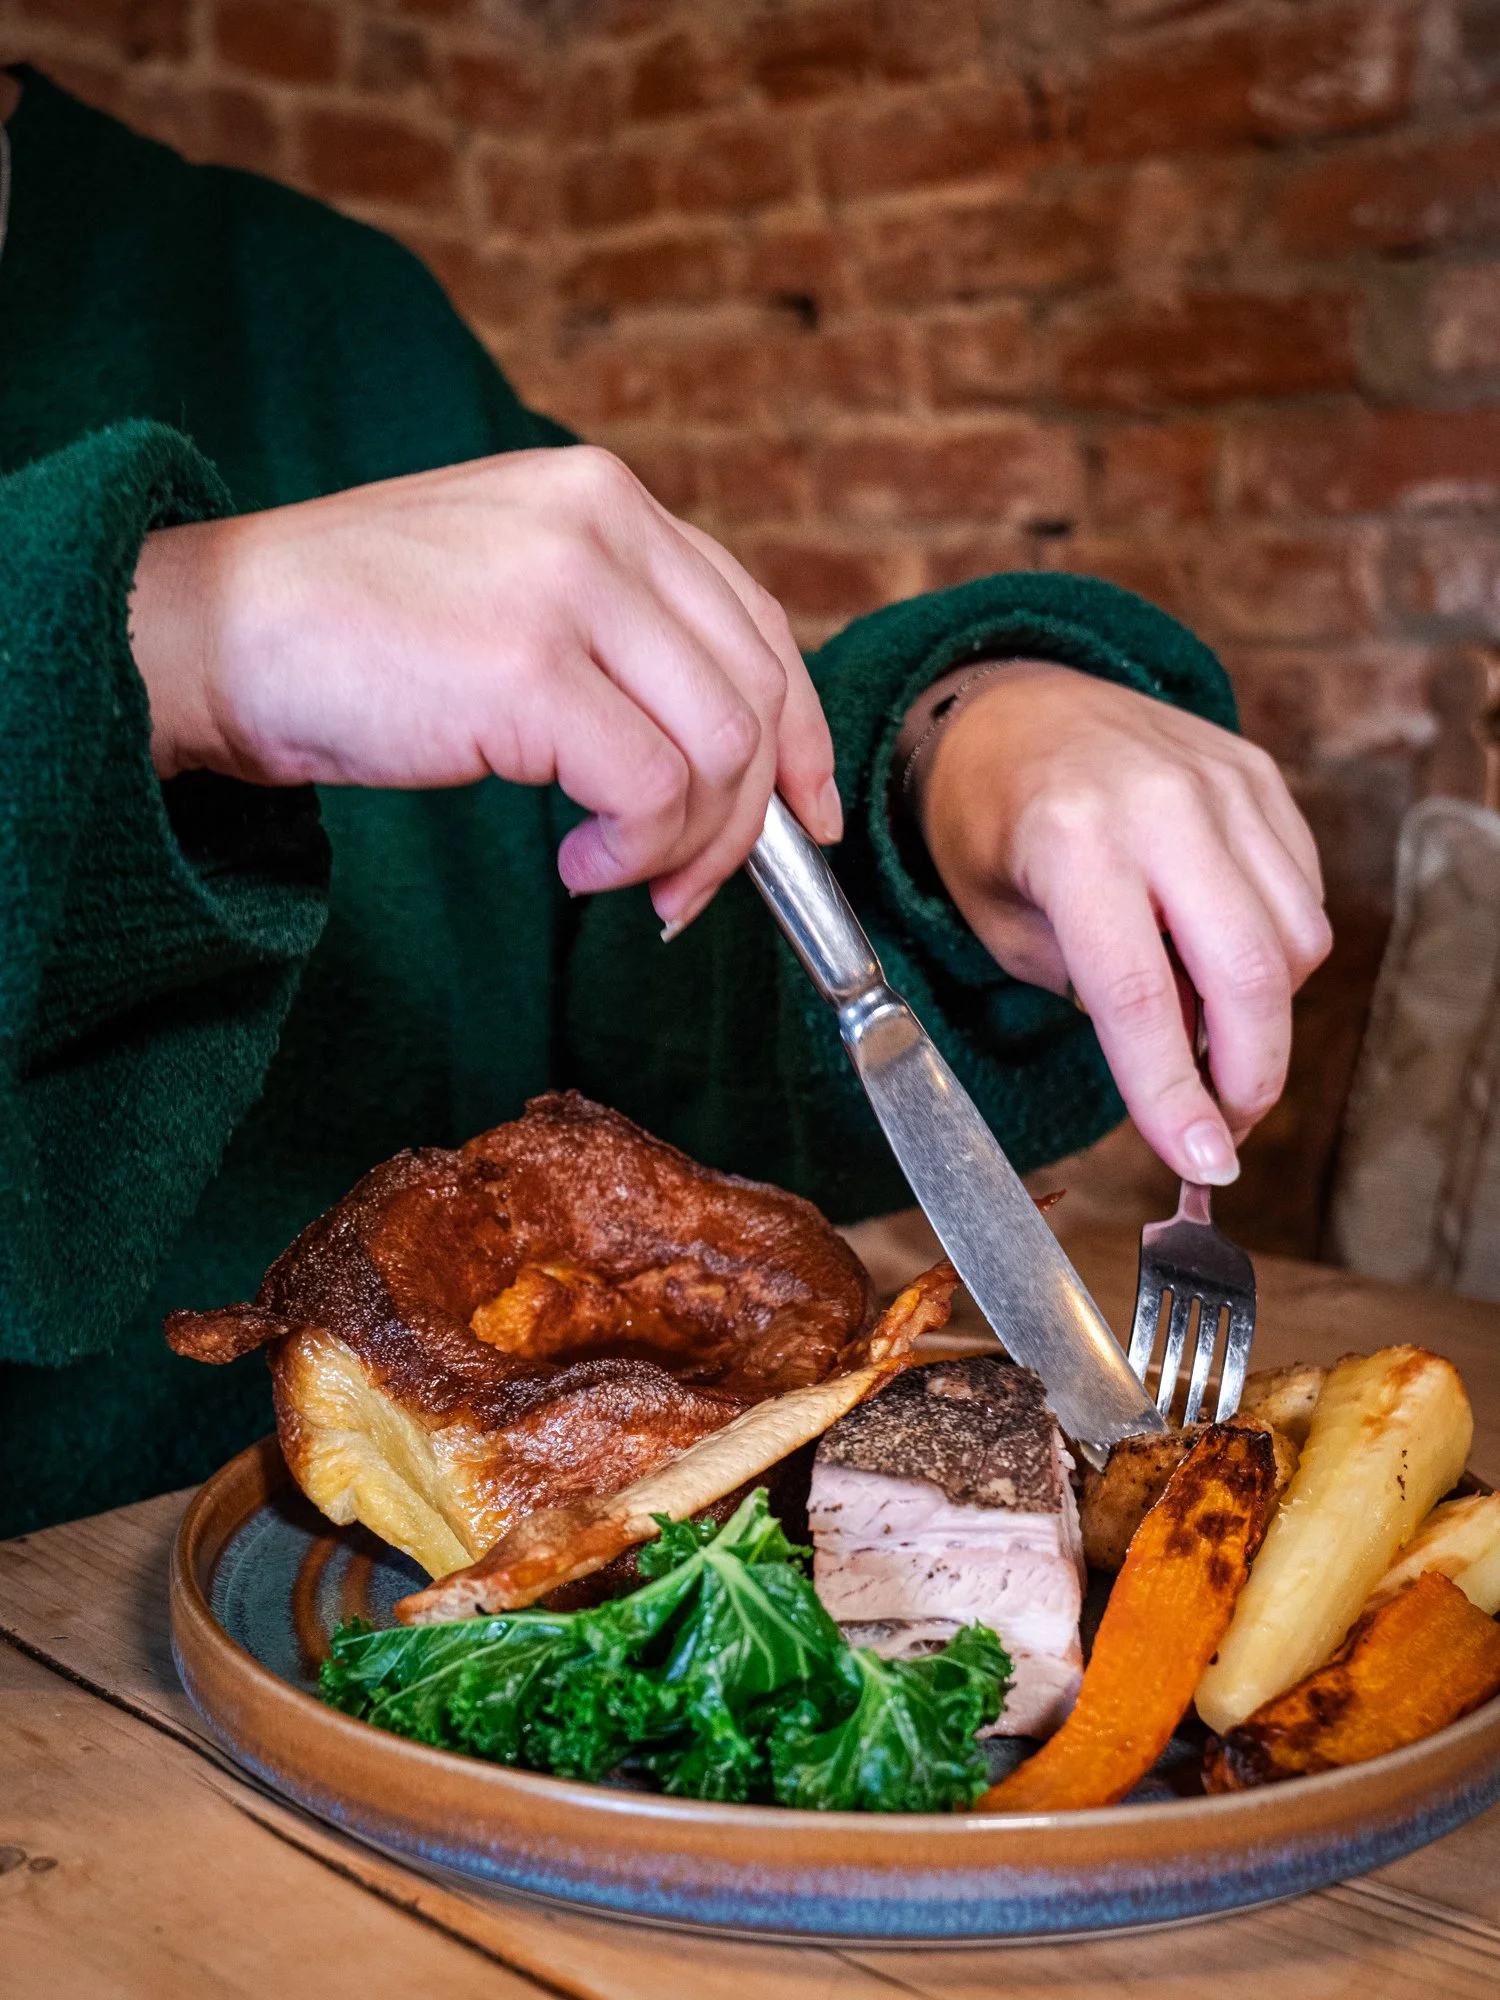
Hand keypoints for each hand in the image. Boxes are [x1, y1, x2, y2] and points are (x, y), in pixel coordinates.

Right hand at [129, 446, 838, 928]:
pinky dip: (636, 850)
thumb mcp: (510, 596)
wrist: (217, 634)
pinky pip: (652, 790)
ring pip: (721, 747)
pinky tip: (577, 864)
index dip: (800, 732)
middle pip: (756, 691)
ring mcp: (568, 585)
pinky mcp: (529, 665)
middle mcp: (602, 520)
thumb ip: (614, 638)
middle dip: (747, 816)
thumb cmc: (352, 634)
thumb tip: (721, 759)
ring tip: (622, 877)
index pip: (756, 619)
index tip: (805, 815)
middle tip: (685, 885)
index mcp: (604, 498)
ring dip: (690, 843)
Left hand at [917, 662, 1331, 1184]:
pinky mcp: (1260, 777)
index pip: (1139, 997)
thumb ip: (1090, 1000)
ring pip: (1296, 940)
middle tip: (1224, 1126)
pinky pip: (1303, 894)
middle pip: (1249, 972)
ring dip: (1266, 1017)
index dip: (1175, 1095)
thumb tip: (1185, 1082)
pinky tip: (1219, 963)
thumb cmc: (993, 827)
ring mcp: (1223, 782)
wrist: (1014, 710)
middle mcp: (1160, 803)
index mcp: (1074, 839)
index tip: (1204, 1161)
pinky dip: (1277, 954)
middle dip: (1250, 1075)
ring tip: (1208, 1037)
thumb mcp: (1002, 927)